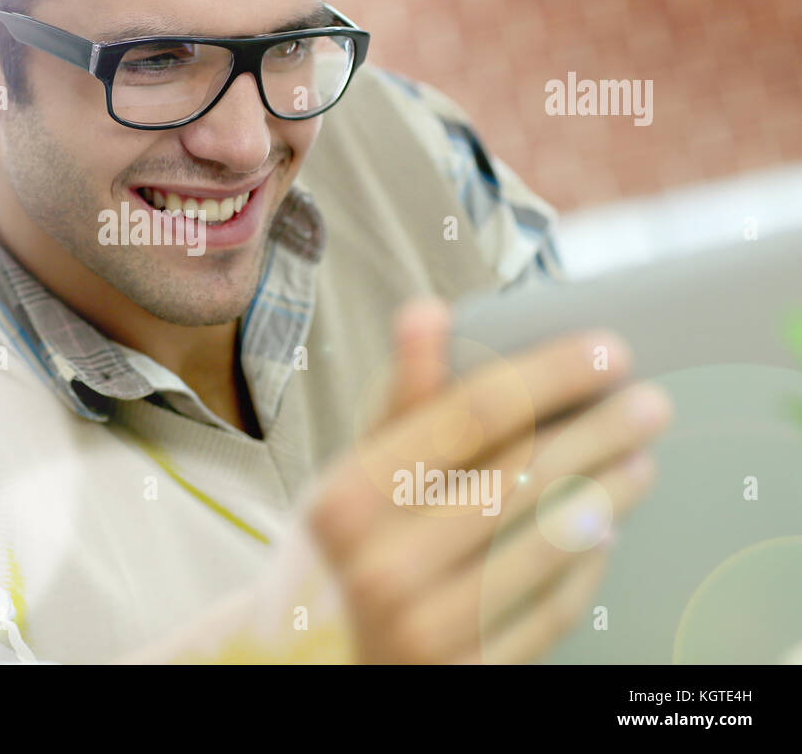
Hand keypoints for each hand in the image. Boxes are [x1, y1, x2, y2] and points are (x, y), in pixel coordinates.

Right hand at [304, 297, 672, 662]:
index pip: (469, 413)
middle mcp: (380, 565)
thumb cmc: (357, 545)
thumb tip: (424, 312)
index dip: (548, 374)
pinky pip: (551, 609)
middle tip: (648, 404)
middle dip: (598, 432)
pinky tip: (604, 530)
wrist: (335, 657)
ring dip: (606, 494)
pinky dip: (585, 564)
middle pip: (520, 476)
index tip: (606, 350)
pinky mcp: (468, 671)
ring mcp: (425, 626)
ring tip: (640, 460)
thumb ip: (400, 399)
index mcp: (347, 497)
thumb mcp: (358, 470)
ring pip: (545, 542)